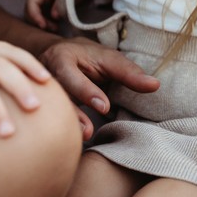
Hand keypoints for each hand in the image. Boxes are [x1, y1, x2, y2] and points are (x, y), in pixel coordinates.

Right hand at [25, 0, 65, 29]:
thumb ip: (61, 4)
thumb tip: (54, 16)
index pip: (31, 2)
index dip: (35, 15)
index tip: (43, 25)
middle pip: (29, 10)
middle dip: (39, 21)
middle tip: (53, 28)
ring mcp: (40, 0)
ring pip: (34, 15)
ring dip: (43, 23)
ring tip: (56, 28)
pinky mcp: (44, 7)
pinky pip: (40, 16)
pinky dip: (46, 23)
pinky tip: (55, 27)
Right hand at [39, 35, 159, 139]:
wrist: (59, 54)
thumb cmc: (88, 57)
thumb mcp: (109, 59)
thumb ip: (129, 73)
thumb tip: (155, 85)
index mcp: (61, 57)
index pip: (70, 74)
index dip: (85, 90)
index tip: (104, 107)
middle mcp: (45, 74)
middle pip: (57, 94)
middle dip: (73, 112)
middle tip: (89, 130)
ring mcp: (40, 91)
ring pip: (50, 108)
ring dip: (67, 123)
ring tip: (84, 136)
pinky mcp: (42, 104)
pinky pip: (48, 117)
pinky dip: (60, 127)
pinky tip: (70, 141)